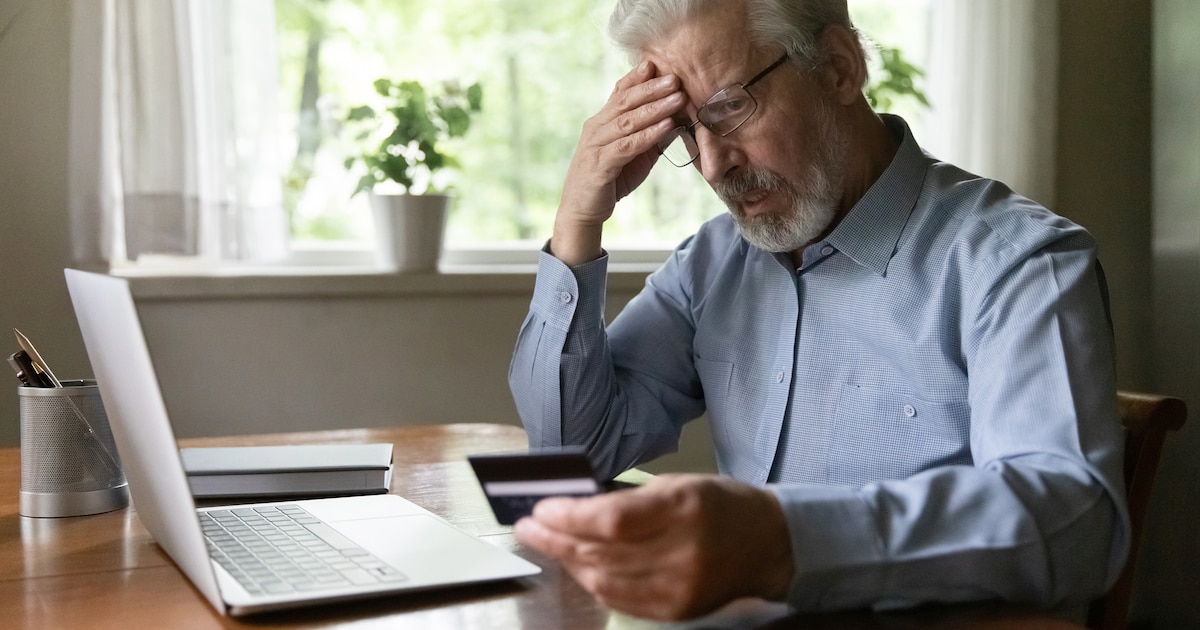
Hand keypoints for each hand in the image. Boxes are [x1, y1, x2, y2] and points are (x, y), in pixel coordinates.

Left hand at [513, 474, 794, 620]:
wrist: (769, 544)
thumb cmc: (720, 504)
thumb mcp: (679, 485)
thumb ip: (629, 500)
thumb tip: (573, 508)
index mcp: (684, 508)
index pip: (611, 520)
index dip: (569, 517)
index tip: (541, 508)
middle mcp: (683, 552)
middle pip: (601, 552)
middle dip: (556, 539)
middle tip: (529, 526)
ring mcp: (680, 587)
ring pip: (604, 580)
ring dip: (569, 561)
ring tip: (548, 543)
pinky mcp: (677, 611)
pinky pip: (620, 600)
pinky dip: (594, 582)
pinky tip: (579, 566)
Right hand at [551, 60, 685, 264]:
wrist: (582, 211)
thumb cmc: (609, 180)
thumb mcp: (631, 153)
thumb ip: (647, 135)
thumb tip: (674, 119)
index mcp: (601, 122)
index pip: (619, 93)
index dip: (637, 77)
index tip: (657, 63)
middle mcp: (596, 128)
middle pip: (625, 101)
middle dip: (652, 88)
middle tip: (676, 77)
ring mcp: (596, 145)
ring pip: (628, 121)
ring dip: (655, 108)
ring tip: (678, 98)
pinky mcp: (600, 165)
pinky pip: (627, 146)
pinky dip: (648, 135)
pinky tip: (666, 126)